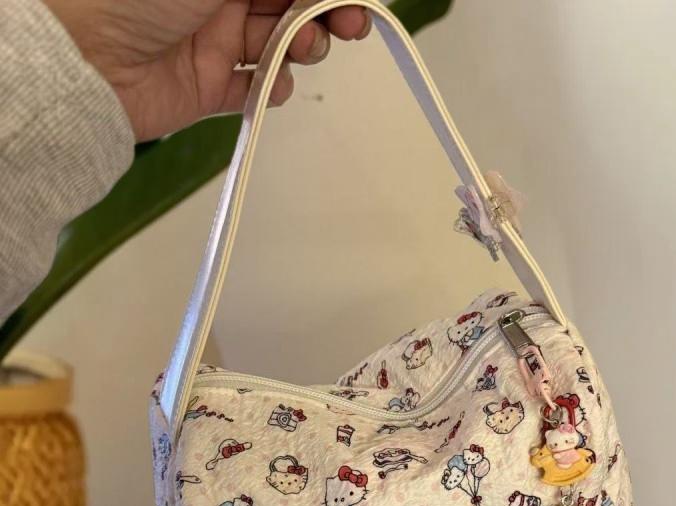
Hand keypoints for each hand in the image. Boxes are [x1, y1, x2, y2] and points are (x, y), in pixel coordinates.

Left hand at [44, 0, 371, 141]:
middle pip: (289, 4)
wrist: (83, 60)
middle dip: (325, 14)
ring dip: (302, 48)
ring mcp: (213, 41)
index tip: (353, 0)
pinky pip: (252, 90)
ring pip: (277, 45)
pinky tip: (274, 84)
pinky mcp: (206, 87)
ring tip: (303, 50)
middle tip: (349, 24)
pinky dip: (272, 89)